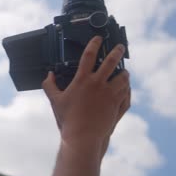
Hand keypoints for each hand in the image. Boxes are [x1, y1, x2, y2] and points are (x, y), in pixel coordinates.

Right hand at [42, 36, 130, 153]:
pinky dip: (127, 89)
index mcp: (82, 80)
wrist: (83, 137)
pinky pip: (126, 93)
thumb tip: (48, 75)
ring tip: (124, 71)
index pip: (89, 55)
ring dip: (124, 73)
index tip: (98, 39)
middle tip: (120, 47)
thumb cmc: (67, 119)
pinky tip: (126, 88)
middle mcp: (99, 84)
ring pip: (123, 78)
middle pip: (112, 62)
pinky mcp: (117, 105)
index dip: (94, 44)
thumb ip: (49, 85)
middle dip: (117, 52)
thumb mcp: (54, 100)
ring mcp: (110, 94)